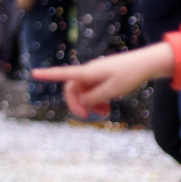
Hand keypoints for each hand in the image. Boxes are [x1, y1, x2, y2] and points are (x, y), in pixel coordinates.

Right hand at [33, 43, 175, 119]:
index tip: (33, 73)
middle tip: (91, 117)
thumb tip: (81, 103)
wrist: (147, 64)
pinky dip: (97, 100)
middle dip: (79, 104)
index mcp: (88, 72)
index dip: (48, 75)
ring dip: (90, 104)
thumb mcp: (112, 90)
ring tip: (105, 112)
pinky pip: (93, 90)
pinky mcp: (102, 77)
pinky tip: (108, 105)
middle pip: (73, 89)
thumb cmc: (130, 75)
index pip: (63, 74)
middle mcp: (88, 72)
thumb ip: (93, 98)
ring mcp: (95, 75)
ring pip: (84, 92)